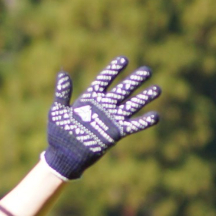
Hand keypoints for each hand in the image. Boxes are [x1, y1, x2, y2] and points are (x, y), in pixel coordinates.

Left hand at [43, 56, 161, 178]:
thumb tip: (63, 74)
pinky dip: (144, 121)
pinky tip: (155, 116)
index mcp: (90, 97)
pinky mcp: (117, 132)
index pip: (105, 80)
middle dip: (135, 80)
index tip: (124, 60)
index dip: (114, 70)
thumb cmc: (59, 133)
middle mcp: (104, 105)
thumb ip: (62, 93)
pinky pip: (134, 125)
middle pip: (123, 89)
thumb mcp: (58, 111)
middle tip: (147, 71)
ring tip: (157, 89)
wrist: (64, 156)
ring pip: (132, 104)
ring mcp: (112, 118)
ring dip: (145, 97)